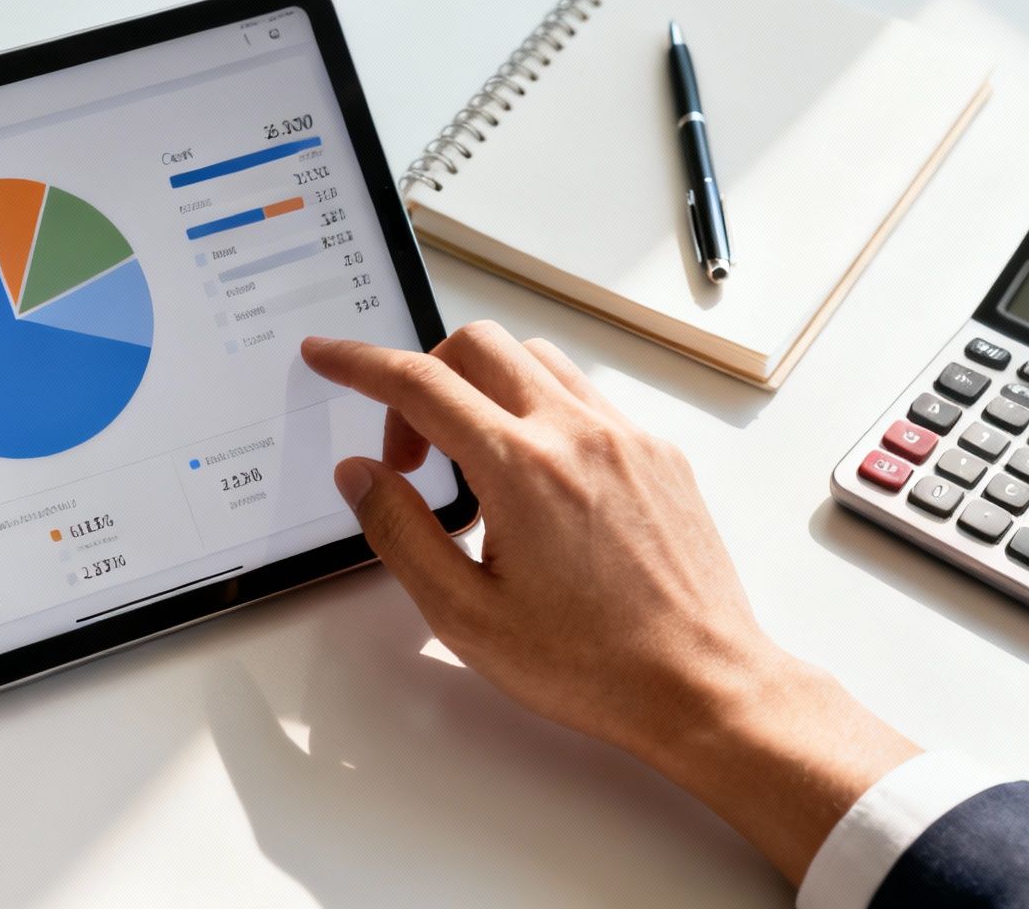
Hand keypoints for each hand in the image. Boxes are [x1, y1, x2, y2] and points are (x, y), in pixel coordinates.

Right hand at [302, 324, 916, 885]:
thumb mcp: (466, 615)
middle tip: (409, 453)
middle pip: (476, 345)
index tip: (327, 356)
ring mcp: (626, 437)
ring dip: (483, 388)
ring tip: (474, 469)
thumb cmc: (594, 665)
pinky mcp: (658, 452)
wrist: (701, 685)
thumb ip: (400, 532)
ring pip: (533, 359)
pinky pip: (582, 394)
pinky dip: (538, 409)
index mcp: (522, 469)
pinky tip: (533, 480)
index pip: (419, 383)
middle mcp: (577, 434)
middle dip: (422, 378)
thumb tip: (361, 475)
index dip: (359, 363)